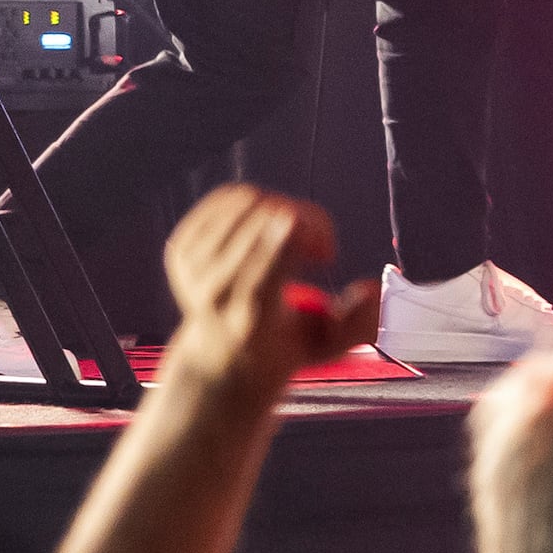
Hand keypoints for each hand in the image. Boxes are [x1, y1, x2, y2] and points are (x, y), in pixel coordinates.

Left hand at [160, 186, 378, 395]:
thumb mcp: (328, 347)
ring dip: (286, 207)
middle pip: (262, 221)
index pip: (264, 267)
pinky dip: (262, 202)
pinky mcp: (180, 247)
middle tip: (322, 245)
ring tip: (299, 234)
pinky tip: (272, 225)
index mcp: (248, 320)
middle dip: (306, 220)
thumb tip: (371, 287)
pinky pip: (229, 198)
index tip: (325, 248)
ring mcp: (189, 267)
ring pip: (247, 202)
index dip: (298, 237)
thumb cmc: (285, 345)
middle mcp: (212, 292)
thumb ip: (359, 323)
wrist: (220, 354)